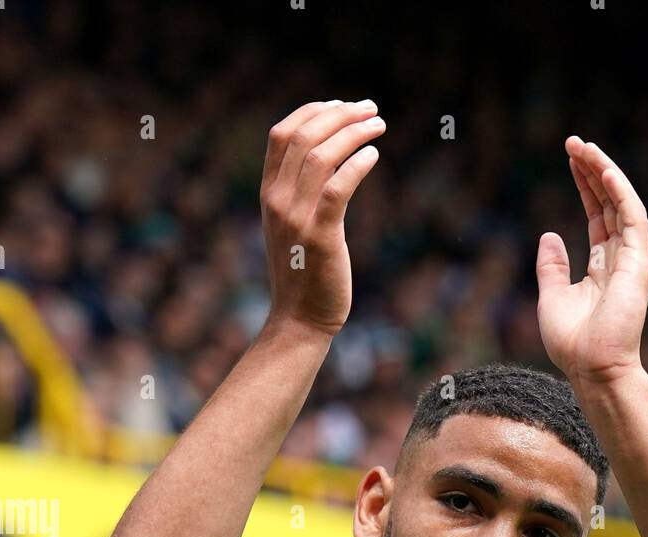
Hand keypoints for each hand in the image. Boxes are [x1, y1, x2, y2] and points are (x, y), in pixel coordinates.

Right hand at [259, 99, 385, 339]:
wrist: (299, 320)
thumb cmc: (304, 274)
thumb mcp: (292, 227)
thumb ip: (300, 194)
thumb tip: (327, 159)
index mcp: (268, 194)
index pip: (281, 134)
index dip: (312, 111)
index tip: (341, 105)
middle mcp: (277, 201)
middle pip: (304, 137)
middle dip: (340, 115)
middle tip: (370, 109)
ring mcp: (296, 220)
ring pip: (321, 156)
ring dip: (353, 133)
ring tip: (379, 125)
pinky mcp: (320, 238)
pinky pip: (338, 189)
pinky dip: (357, 165)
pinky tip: (373, 155)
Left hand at [536, 137, 647, 387]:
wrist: (592, 370)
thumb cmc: (572, 344)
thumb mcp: (551, 298)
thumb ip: (552, 267)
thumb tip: (549, 235)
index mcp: (602, 268)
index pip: (596, 216)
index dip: (585, 187)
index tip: (570, 160)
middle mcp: (619, 259)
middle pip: (608, 204)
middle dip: (592, 171)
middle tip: (574, 143)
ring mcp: (631, 260)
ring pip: (621, 204)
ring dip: (604, 173)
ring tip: (584, 147)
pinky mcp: (637, 263)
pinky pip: (632, 219)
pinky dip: (620, 193)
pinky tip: (603, 171)